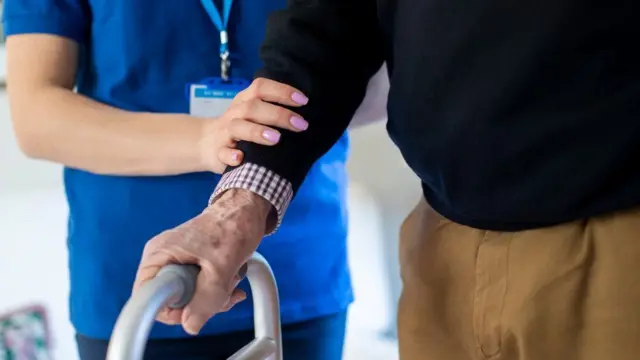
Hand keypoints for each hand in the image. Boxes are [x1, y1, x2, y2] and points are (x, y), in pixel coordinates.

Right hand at [132, 189, 272, 334]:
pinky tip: (232, 279)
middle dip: (200, 303)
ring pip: (188, 297)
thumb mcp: (221, 267)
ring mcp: (177, 261)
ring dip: (214, 296)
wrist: (247, 211)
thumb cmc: (233, 227)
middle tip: (222, 289)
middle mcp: (163, 258)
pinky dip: (217, 289)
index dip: (172, 310)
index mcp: (159, 255)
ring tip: (231, 277)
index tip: (196, 305)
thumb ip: (207, 298)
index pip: (147, 299)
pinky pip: (198, 289)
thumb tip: (191, 325)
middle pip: (170, 301)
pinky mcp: (191, 264)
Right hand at [200, 78, 310, 172]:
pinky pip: (222, 152)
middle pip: (253, 107)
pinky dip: (231, 155)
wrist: (205, 143)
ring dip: (257, 132)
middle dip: (278, 115)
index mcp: (245, 100)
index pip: (261, 87)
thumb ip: (272, 109)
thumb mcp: (252, 113)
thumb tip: (305, 115)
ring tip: (276, 139)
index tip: (303, 101)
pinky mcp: (218, 152)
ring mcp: (225, 132)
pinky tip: (240, 158)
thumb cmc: (240, 128)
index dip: (282, 91)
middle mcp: (235, 113)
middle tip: (300, 125)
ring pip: (237, 127)